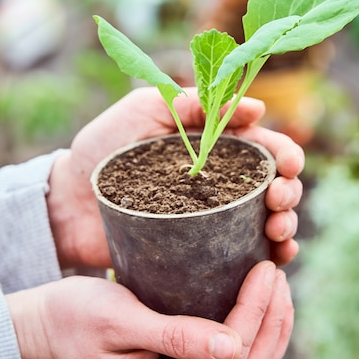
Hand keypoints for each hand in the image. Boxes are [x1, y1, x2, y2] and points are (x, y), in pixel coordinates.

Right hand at [7, 261, 292, 358]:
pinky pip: (226, 356)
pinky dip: (251, 328)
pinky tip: (260, 301)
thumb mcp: (119, 322)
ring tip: (277, 283)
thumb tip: (233, 347)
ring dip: (268, 326)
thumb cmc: (75, 319)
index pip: (230, 356)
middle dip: (272, 320)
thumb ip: (174, 337)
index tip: (266, 269)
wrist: (46, 325)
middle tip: (279, 272)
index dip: (255, 313)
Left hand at [48, 87, 303, 268]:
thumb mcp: (146, 109)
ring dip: (287, 222)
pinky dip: (272, 255)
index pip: (263, 145)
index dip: (284, 153)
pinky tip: (276, 256)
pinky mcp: (204, 248)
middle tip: (278, 198)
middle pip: (275, 182)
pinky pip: (248, 253)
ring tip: (277, 229)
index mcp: (215, 143)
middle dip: (289, 189)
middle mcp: (222, 179)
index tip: (288, 164)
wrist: (69, 200)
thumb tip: (256, 105)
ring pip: (269, 218)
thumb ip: (193, 101)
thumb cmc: (105, 146)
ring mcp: (215, 216)